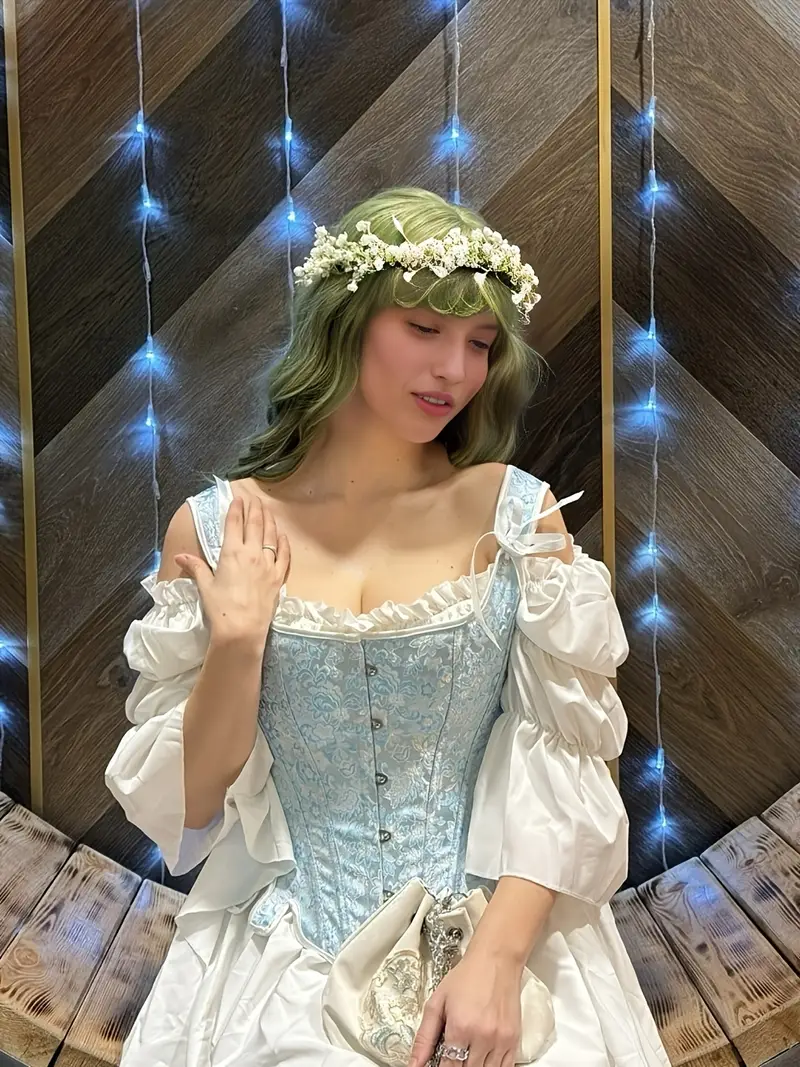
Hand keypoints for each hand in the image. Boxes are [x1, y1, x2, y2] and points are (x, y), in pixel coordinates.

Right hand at [175, 495, 289, 644]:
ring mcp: (268, 564)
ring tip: (266, 507)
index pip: (234, 523)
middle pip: (255, 523)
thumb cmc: (221, 608)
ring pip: (270, 534)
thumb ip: (196, 567)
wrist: (242, 629)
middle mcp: (252, 553)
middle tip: (252, 496)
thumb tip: (180, 556)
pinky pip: (284, 554)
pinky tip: (282, 534)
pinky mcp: (279, 576)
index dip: (236, 508)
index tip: (237, 497)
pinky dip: (283, 541)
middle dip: (253, 506)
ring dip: (268, 518)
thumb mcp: (205, 586)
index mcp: (231, 553)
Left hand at [408, 950, 522, 1066]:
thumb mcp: (437, 1002)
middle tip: (454, 1052)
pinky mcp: (514, 1040)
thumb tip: (413, 1064)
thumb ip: (424, 1037)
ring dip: (474, 1066)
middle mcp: (482, 1037)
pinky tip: (483, 1059)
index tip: (440, 1062)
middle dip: (458, 1065)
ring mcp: (500, 1040)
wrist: (496, 960)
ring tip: (467, 1053)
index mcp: (460, 1028)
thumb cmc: (466, 977)